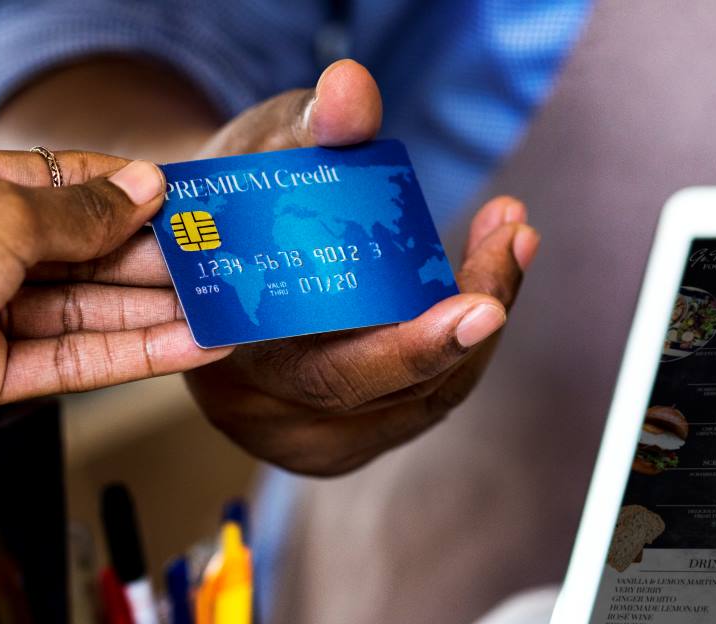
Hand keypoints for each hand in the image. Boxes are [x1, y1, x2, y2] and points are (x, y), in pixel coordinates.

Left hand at [0, 142, 229, 476]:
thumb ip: (78, 213)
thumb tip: (142, 187)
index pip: (55, 182)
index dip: (122, 192)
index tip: (184, 203)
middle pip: (74, 250)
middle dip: (146, 257)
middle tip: (217, 262)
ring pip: (79, 309)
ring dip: (149, 310)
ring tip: (220, 308)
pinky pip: (68, 359)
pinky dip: (127, 353)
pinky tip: (184, 346)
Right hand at [183, 60, 540, 474]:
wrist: (204, 270)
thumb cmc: (229, 214)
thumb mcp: (254, 161)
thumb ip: (304, 133)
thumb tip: (350, 91)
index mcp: (233, 355)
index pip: (331, 375)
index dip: (410, 350)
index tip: (479, 307)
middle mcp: (266, 414)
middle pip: (393, 392)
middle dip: (468, 321)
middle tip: (511, 243)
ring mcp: (306, 439)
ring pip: (421, 401)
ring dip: (477, 324)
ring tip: (506, 240)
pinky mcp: (341, 440)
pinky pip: (421, 403)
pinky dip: (461, 345)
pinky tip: (483, 283)